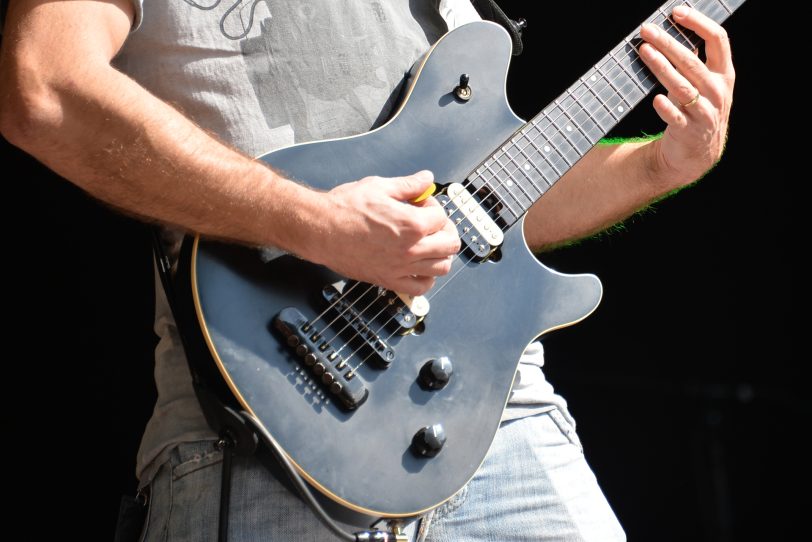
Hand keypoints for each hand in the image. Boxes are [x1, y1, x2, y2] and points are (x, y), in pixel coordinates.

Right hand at [306, 170, 460, 295]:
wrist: (320, 230)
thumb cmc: (344, 209)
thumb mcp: (379, 187)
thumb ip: (408, 185)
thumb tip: (426, 179)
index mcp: (412, 224)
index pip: (442, 216)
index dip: (433, 206)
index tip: (421, 203)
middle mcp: (411, 249)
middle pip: (451, 244)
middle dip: (445, 229)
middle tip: (432, 223)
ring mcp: (401, 268)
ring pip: (442, 267)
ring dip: (440, 254)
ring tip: (429, 244)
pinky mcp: (389, 280)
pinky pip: (421, 287)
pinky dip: (427, 278)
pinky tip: (419, 266)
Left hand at [639, 5, 734, 186]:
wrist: (697, 153)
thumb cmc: (696, 109)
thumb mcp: (703, 84)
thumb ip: (692, 62)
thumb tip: (665, 33)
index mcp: (723, 73)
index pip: (718, 39)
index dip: (698, 22)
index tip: (677, 12)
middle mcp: (717, 91)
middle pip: (692, 61)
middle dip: (668, 43)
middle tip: (647, 30)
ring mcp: (704, 111)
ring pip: (682, 86)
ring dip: (661, 67)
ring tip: (644, 51)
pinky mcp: (688, 131)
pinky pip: (676, 116)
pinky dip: (666, 107)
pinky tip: (656, 99)